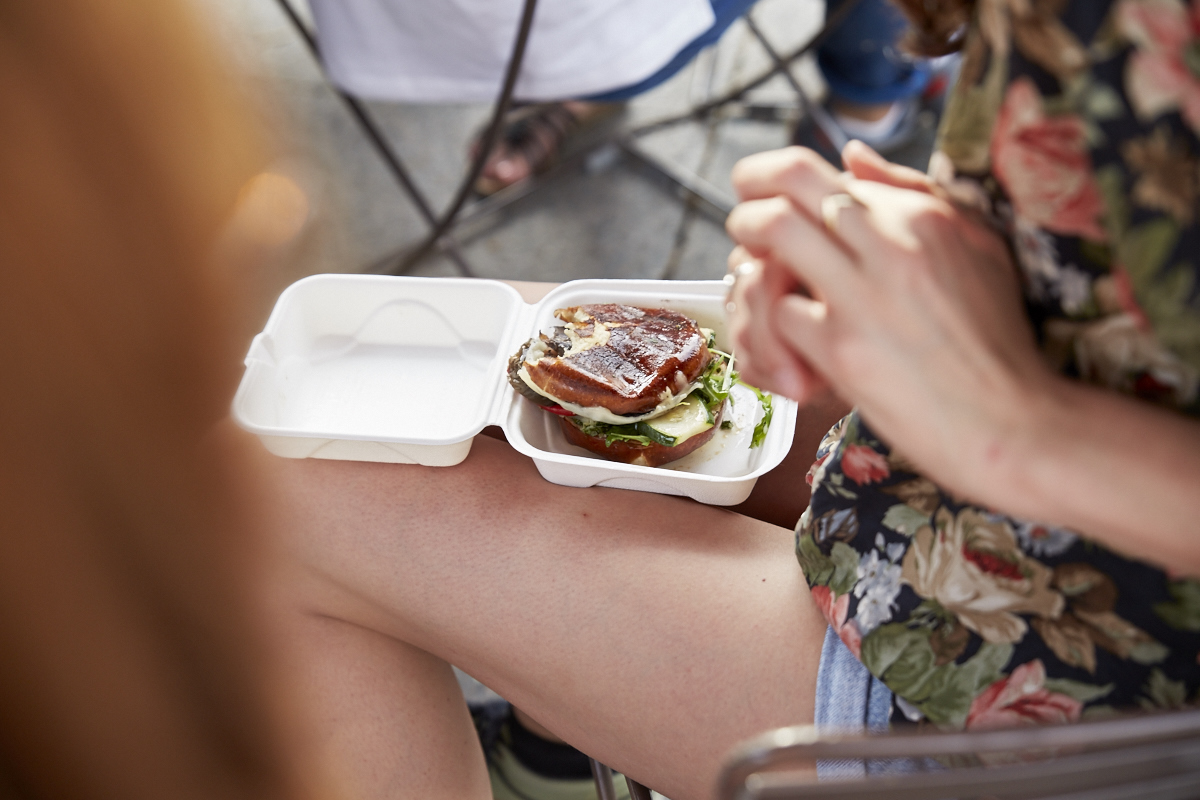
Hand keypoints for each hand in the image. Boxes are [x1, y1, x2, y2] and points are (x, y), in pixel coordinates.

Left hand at [726, 144, 1050, 496]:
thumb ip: (915, 194)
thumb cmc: (996, 340)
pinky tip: (785, 348)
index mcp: (923, 214)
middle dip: (748, 197)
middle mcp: (893, 241)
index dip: (776, 181)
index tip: (766, 201)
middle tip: (741, 226)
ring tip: (750, 280)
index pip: (823, 168)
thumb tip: (850, 154)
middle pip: (789, 179)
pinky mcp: (842, 348)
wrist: (1012, 423)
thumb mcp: (979, 248)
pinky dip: (769, 329)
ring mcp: (864, 293)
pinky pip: (777, 314)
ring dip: (748, 256)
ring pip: (771, 235)